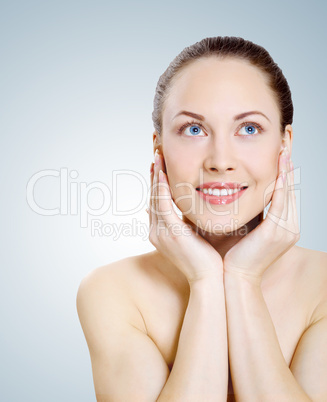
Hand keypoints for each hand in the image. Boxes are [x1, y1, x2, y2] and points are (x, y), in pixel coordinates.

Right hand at [147, 150, 222, 283]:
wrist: (210, 279)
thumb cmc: (207, 259)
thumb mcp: (194, 236)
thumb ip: (189, 221)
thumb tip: (190, 208)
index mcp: (161, 233)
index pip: (156, 203)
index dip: (158, 184)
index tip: (161, 167)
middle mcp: (156, 232)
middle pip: (153, 197)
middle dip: (155, 176)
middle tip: (157, 156)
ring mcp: (161, 233)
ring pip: (155, 198)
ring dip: (157, 176)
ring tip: (158, 157)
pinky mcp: (171, 232)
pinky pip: (163, 204)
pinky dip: (162, 188)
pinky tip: (164, 173)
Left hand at [223, 146, 299, 282]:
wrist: (234, 277)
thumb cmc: (234, 255)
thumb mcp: (244, 230)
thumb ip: (248, 213)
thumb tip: (235, 195)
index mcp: (283, 228)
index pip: (284, 195)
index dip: (283, 175)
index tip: (279, 156)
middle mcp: (289, 228)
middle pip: (290, 191)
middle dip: (287, 168)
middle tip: (285, 146)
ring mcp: (286, 230)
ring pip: (288, 193)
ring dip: (285, 171)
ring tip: (284, 151)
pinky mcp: (277, 231)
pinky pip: (281, 202)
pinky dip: (281, 184)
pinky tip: (279, 168)